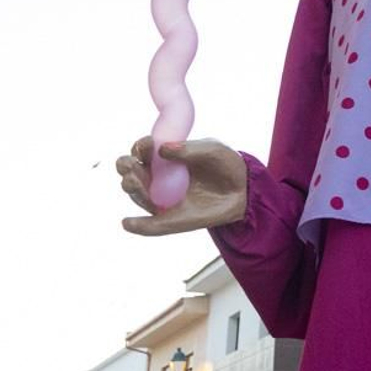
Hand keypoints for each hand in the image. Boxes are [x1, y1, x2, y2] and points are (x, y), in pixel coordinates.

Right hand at [118, 137, 246, 234]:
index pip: (143, 152)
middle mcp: (158, 178)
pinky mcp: (173, 220)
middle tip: (131, 165)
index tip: (146, 144)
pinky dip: (139, 226)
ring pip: (138, 196)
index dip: (140, 147)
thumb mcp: (211, 150)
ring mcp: (163, 199)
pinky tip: (128, 222)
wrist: (244, 188)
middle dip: (126, 167)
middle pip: (132, 173)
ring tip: (134, 182)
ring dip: (131, 188)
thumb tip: (162, 150)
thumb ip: (188, 149)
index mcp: (164, 158)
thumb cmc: (226, 164)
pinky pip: (152, 226)